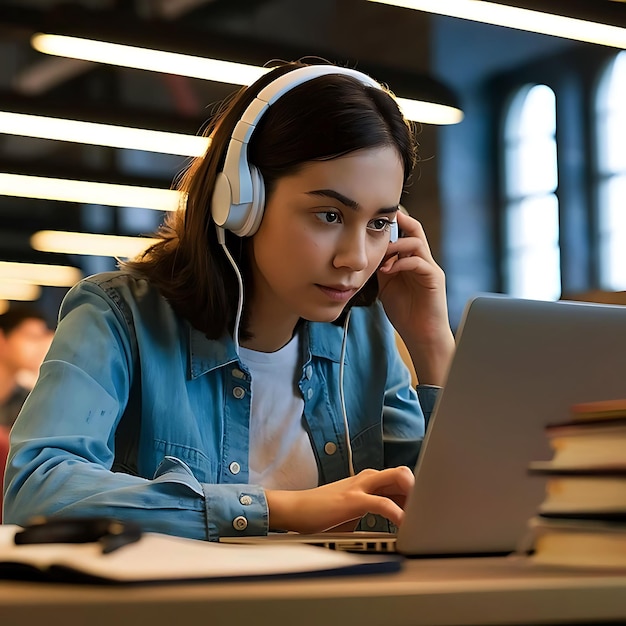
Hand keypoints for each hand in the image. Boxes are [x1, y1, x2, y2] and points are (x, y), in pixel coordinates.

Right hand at [265, 466, 414, 533]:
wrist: (294, 510)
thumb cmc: (322, 514)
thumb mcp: (353, 512)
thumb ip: (372, 513)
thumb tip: (392, 528)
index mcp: (368, 481)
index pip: (400, 480)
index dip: (414, 494)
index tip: (422, 512)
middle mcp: (367, 478)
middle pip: (403, 474)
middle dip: (419, 491)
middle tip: (425, 513)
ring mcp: (360, 486)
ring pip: (399, 478)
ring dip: (414, 496)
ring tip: (422, 516)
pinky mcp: (353, 499)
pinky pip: (383, 503)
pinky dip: (398, 513)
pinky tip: (405, 526)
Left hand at [377, 211, 454, 384]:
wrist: (421, 336)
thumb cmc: (405, 313)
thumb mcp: (387, 286)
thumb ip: (382, 269)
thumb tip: (369, 256)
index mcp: (412, 261)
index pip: (406, 233)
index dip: (393, 224)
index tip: (374, 219)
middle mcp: (423, 261)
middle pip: (415, 230)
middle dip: (399, 222)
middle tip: (379, 222)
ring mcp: (430, 268)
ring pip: (417, 242)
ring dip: (396, 246)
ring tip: (382, 260)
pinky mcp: (434, 279)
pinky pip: (418, 262)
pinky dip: (401, 263)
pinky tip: (388, 271)